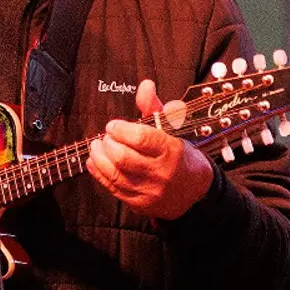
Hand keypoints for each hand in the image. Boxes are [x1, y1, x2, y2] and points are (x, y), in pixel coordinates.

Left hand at [87, 79, 216, 219]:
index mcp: (171, 151)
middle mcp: (161, 173)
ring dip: (99, 157)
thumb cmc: (181, 156)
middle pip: (123, 157)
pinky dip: (99, 173)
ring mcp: (149, 191)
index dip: (121, 130)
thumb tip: (145, 85)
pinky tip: (95, 162)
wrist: (195, 193)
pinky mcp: (140, 204)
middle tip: (106, 136)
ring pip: (115, 174)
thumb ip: (154, 108)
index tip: (114, 125)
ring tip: (98, 146)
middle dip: (108, 143)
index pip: (141, 138)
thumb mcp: (173, 130)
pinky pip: (113, 188)